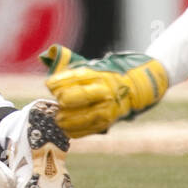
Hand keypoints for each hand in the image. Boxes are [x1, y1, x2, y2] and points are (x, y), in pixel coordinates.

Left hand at [39, 44, 169, 136]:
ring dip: (68, 120)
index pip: (74, 77)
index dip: (58, 82)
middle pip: (80, 96)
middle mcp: (105, 89)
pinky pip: (92, 128)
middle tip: (57, 103)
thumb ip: (69, 63)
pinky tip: (67, 130)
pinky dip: (78, 131)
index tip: (50, 85)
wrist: (141, 85)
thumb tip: (46, 56)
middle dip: (65, 100)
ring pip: (85, 115)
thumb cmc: (110, 74)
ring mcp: (109, 105)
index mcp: (99, 73)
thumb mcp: (93, 65)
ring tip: (58, 120)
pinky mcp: (111, 119)